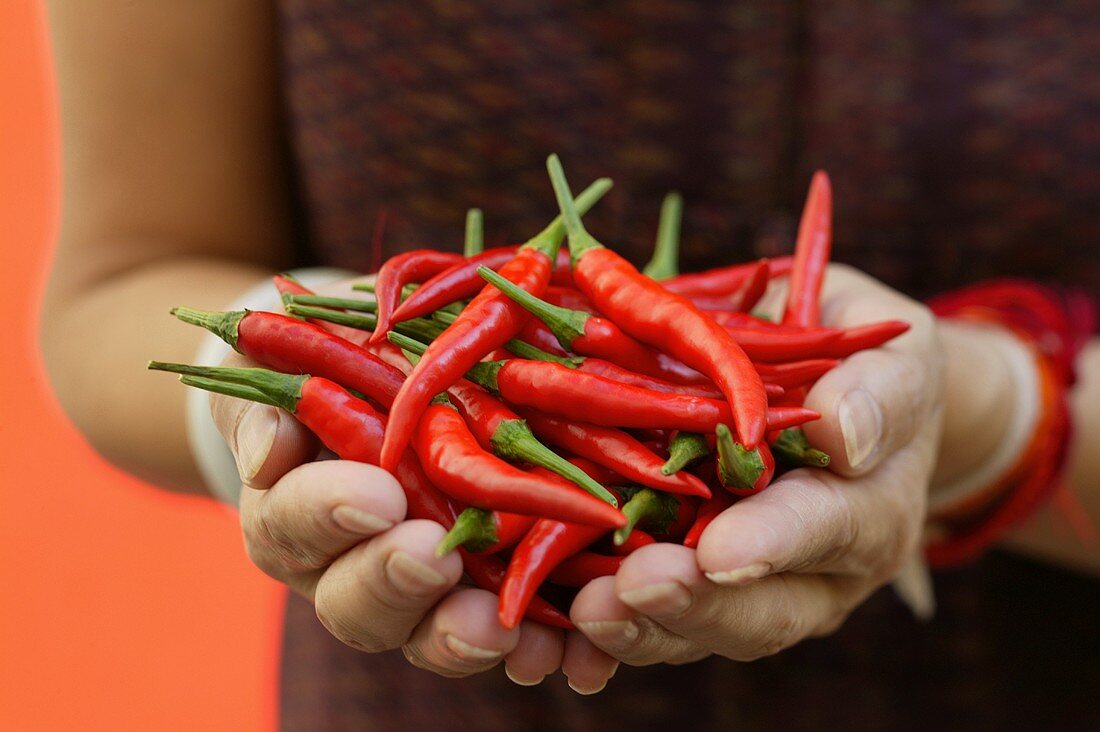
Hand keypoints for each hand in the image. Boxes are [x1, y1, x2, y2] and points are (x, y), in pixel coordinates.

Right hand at [207, 276, 567, 683]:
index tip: (376, 494)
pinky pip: (505, 635)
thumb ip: (267, 403)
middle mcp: (349, 568)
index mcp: (292, 514)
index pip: (293, 524)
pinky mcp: (486, 595)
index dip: (327, 514)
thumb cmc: (325, 368)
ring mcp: (420, 591)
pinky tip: (561, 647)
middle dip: (393, 583)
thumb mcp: (283, 366)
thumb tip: (269, 450)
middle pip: (357, 603)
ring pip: (428, 634)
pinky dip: (533, 647)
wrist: (389, 381)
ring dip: (461, 636)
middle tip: (430, 558)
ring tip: (498, 628)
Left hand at [570, 264, 944, 677]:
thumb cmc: (863, 366)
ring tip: (583, 614)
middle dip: (692, 604)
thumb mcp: (891, 358)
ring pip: (695, 630)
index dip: (773, 543)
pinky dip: (603, 636)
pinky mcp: (692, 589)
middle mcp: (811, 573)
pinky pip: (649, 622)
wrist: (839, 403)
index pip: (825, 530)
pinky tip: (558, 636)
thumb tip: (845, 433)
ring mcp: (749, 591)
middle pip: (757, 611)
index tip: (719, 552)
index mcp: (867, 511)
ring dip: (638, 629)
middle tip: (632, 590)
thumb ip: (879, 392)